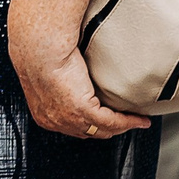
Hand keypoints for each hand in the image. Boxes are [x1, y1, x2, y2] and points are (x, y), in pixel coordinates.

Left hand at [8, 38, 149, 139]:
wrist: (38, 46)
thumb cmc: (40, 52)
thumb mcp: (49, 77)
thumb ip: (60, 85)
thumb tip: (73, 80)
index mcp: (43, 114)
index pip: (73, 127)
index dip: (92, 124)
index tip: (107, 119)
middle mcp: (54, 121)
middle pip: (89, 132)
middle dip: (109, 128)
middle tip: (126, 121)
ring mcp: (68, 118)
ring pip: (103, 129)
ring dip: (123, 126)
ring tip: (137, 121)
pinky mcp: (83, 110)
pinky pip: (112, 122)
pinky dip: (129, 121)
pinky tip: (140, 119)